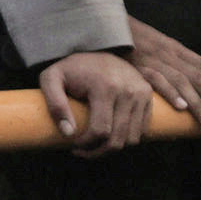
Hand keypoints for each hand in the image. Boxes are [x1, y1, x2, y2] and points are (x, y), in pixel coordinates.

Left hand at [39, 49, 155, 154]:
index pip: (100, 131)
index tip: (74, 146)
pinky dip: (127, 139)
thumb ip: (55, 104)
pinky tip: (110, 135)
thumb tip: (68, 133)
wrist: (98, 46)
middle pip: (118, 140)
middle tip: (83, 151)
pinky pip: (142, 131)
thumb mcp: (52, 78)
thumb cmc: (72, 68)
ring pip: (132, 139)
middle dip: (98, 152)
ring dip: (113, 148)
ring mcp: (141, 94)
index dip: (86, 145)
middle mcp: (128, 91)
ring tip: (96, 145)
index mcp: (105, 87)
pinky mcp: (148, 96)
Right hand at [127, 18, 200, 126]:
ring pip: (182, 82)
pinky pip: (158, 81)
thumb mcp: (158, 48)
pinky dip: (171, 94)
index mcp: (178, 50)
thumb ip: (173, 64)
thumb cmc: (133, 42)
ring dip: (198, 103)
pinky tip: (181, 107)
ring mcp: (155, 60)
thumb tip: (192, 87)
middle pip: (200, 77)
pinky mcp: (138, 66)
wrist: (107, 26)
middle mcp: (171, 54)